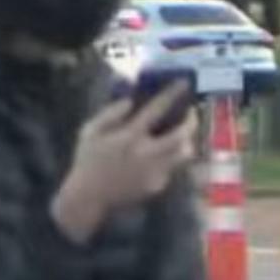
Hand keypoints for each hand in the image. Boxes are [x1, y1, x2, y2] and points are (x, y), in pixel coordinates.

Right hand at [52, 81, 197, 241]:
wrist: (89, 197)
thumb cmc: (88, 160)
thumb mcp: (89, 131)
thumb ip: (110, 113)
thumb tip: (130, 101)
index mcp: (129, 136)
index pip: (157, 109)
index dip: (172, 94)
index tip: (184, 83)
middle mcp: (146, 153)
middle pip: (182, 134)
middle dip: (192, 121)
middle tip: (191, 113)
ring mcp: (154, 171)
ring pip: (184, 153)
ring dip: (187, 141)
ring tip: (181, 134)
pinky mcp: (158, 185)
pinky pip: (173, 167)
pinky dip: (171, 158)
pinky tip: (161, 155)